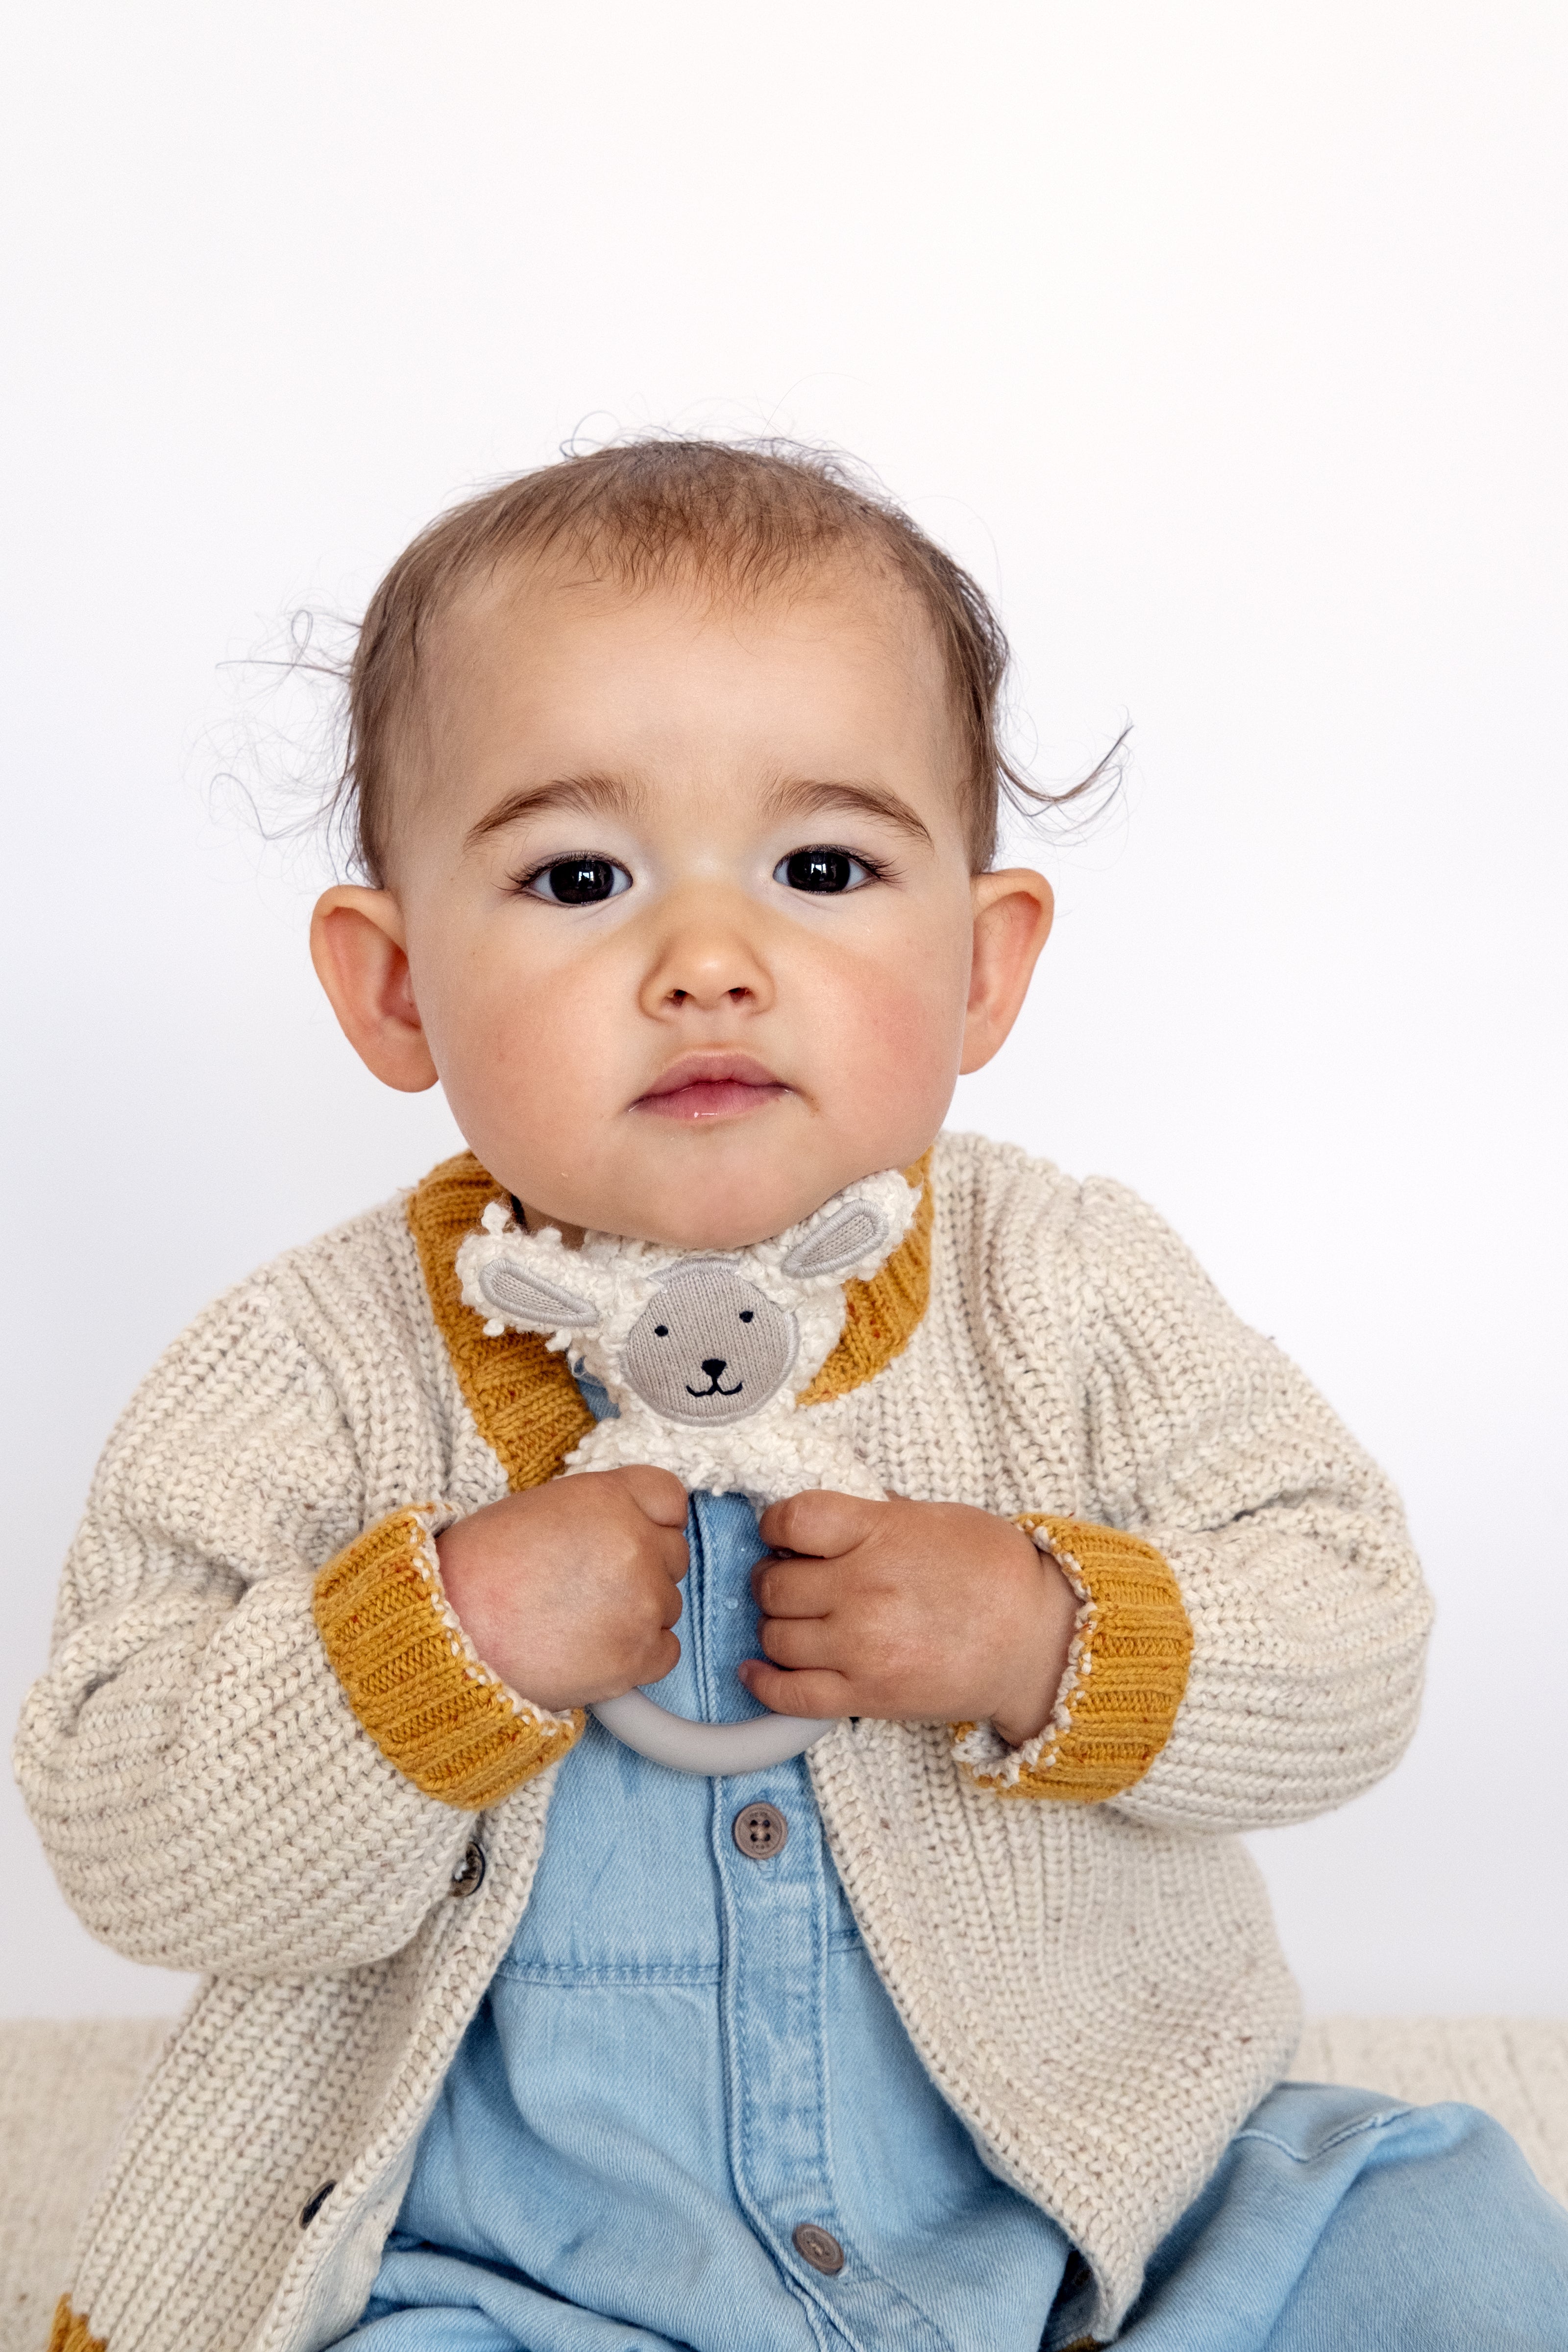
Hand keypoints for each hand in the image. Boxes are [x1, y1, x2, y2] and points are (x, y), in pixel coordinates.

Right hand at [436, 1468, 688, 1711]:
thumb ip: (599, 1512)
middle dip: (642, 1569)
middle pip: (673, 1554)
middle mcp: (635, 1544)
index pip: (670, 1498)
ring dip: (637, 1613)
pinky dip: (639, 1655)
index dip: (652, 1519)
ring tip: (580, 1621)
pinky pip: (666, 1651)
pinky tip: (594, 1649)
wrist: (449, 1633)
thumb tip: (627, 1529)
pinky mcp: (638, 1655)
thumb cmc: (480, 1570)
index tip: (635, 1535)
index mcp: (609, 1497)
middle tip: (591, 1586)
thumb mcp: (541, 1509)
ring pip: (668, 1604)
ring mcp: (642, 1601)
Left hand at [739, 1492, 1077, 1745]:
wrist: (1038, 1641)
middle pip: (774, 1583)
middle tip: (792, 1581)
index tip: (781, 1534)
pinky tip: (757, 1670)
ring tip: (795, 1621)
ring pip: (775, 1635)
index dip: (775, 1526)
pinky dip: (764, 1683)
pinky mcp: (866, 1696)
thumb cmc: (995, 1574)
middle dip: (774, 1579)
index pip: (791, 1519)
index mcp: (879, 1533)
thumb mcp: (935, 1517)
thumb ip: (875, 1518)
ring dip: (775, 1627)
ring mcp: (860, 1647)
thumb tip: (827, 1521)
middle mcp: (862, 1589)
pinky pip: (789, 1693)